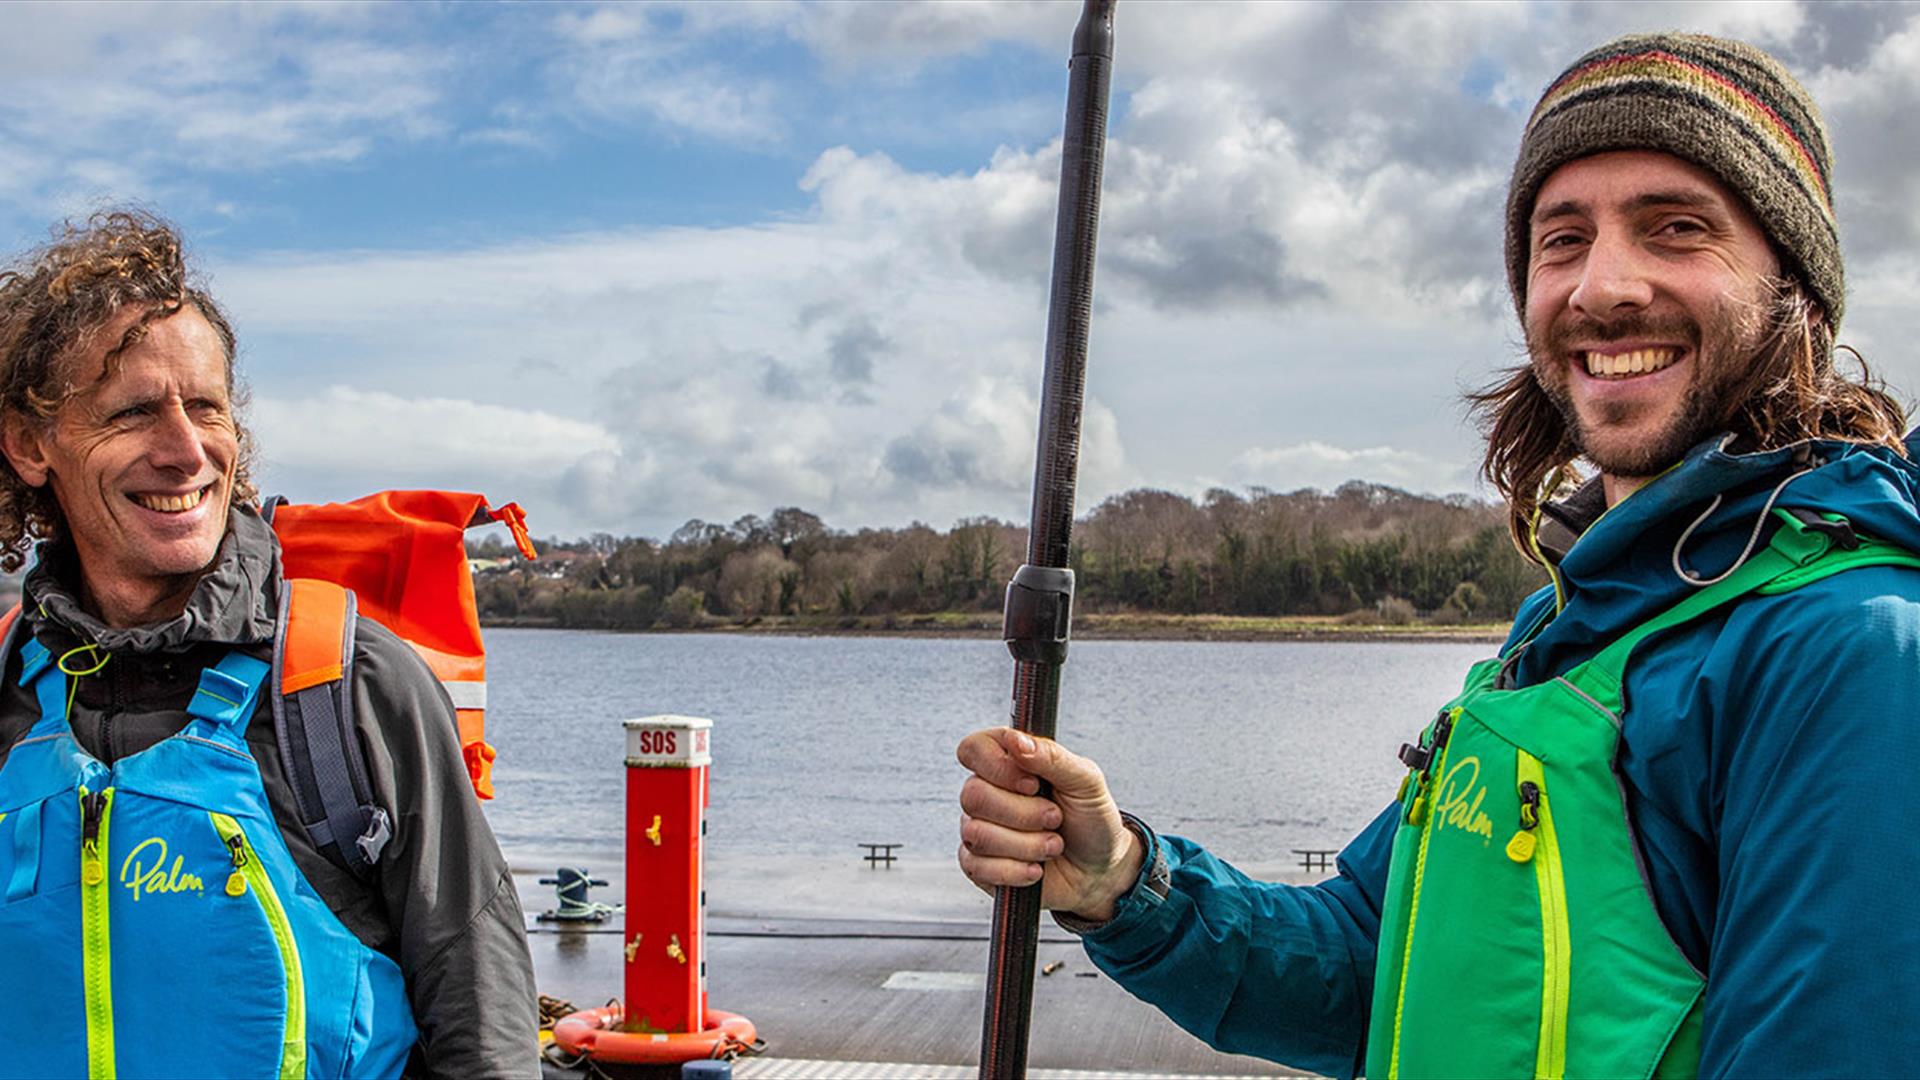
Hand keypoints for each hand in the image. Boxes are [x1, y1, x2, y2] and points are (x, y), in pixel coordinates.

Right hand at [955, 726, 1142, 921]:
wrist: (1099, 870)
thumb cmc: (1091, 819)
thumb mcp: (1086, 781)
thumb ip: (1052, 756)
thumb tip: (1016, 740)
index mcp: (1008, 761)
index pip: (973, 748)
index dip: (999, 768)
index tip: (1034, 784)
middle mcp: (987, 792)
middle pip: (973, 796)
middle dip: (1024, 814)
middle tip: (1055, 818)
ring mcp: (978, 828)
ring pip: (976, 834)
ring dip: (1026, 845)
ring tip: (1053, 845)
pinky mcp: (977, 865)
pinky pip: (977, 867)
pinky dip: (1016, 870)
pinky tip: (1036, 869)